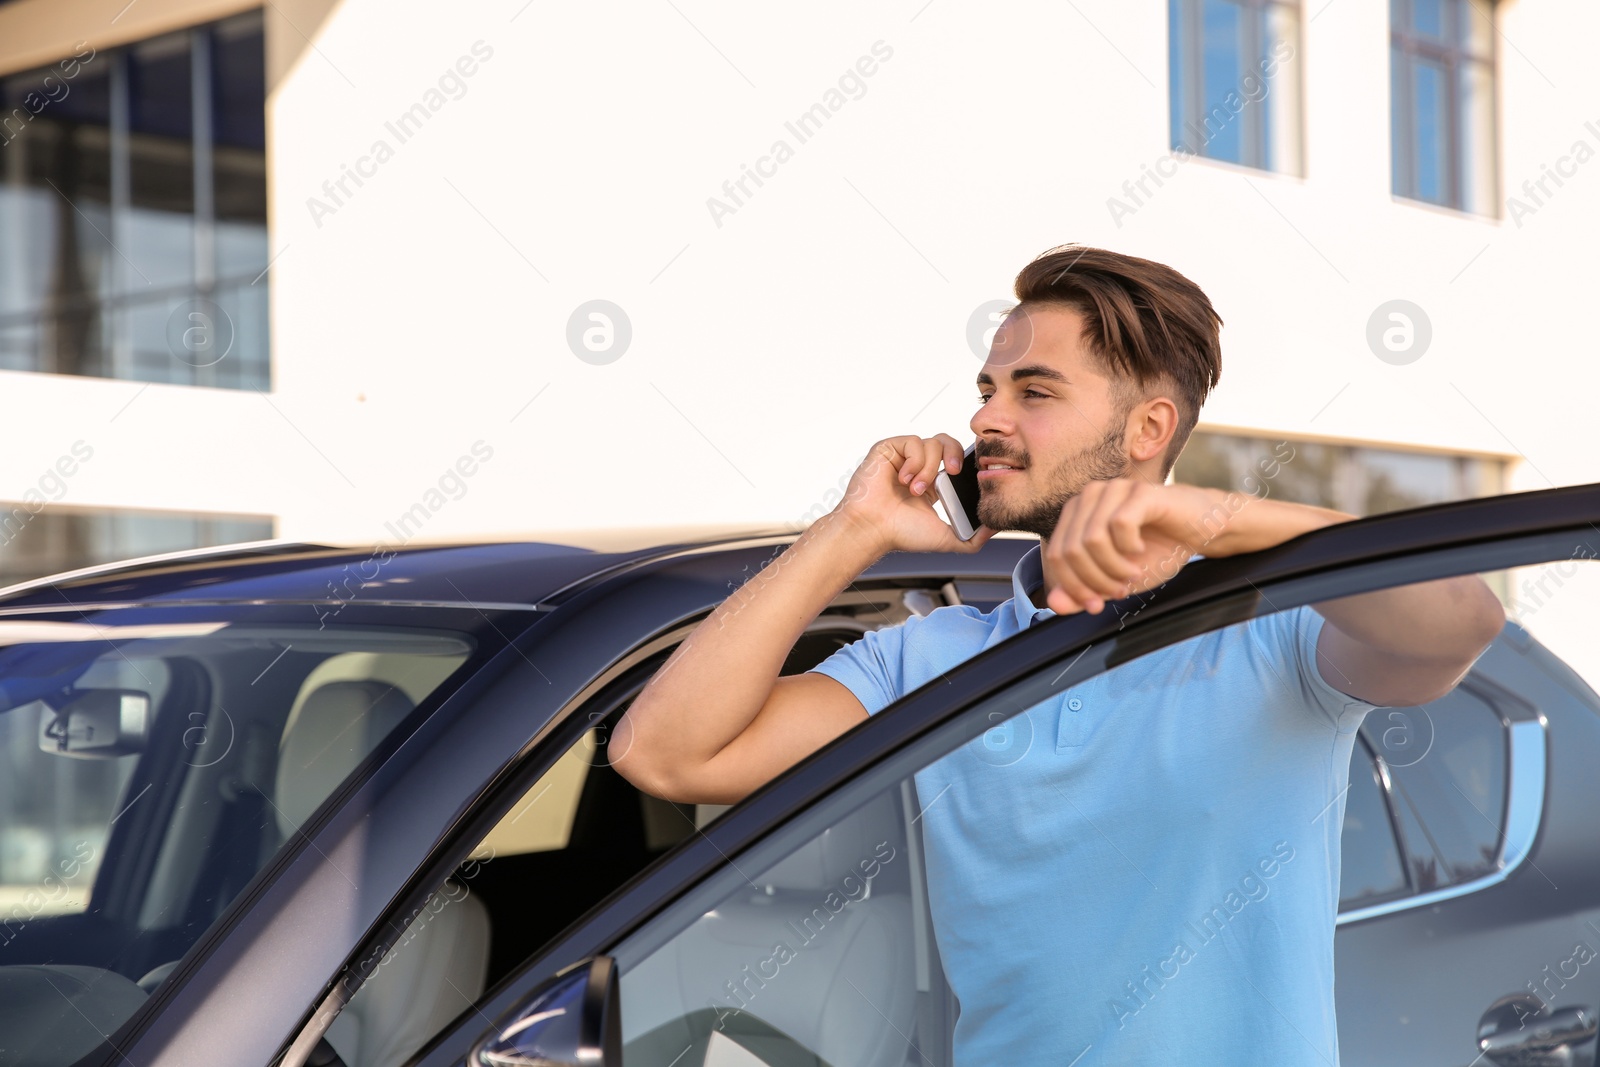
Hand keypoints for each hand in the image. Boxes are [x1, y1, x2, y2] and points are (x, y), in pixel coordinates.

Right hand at [835, 434, 995, 554]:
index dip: (963, 462)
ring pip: (932, 442)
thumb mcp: (946, 538)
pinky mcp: (889, 449)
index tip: (966, 476)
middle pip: (948, 442)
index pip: (955, 458)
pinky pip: (913, 442)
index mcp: (931, 483)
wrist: (873, 530)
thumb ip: (972, 538)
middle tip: (953, 472)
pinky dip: (914, 461)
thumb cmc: (901, 534)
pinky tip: (903, 479)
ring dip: (928, 468)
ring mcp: (903, 457)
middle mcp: (918, 467)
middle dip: (955, 455)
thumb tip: (994, 529)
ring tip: (915, 489)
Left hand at [1042, 479, 1227, 613]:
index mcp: (1075, 514)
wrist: (1200, 531)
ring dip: (1113, 569)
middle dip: (1095, 581)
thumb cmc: (1157, 551)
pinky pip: (1119, 525)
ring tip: (1132, 574)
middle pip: (1070, 551)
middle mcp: (1088, 496)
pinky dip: (1129, 549)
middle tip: (1120, 591)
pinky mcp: (1139, 491)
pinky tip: (1140, 551)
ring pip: (1092, 540)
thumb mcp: (1115, 580)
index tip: (1097, 604)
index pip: (1055, 556)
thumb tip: (1054, 604)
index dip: (1074, 587)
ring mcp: (1113, 490)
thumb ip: (1083, 592)